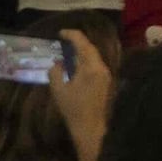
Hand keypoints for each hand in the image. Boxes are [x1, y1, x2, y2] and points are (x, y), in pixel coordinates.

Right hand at [49, 31, 115, 159]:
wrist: (90, 127)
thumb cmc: (73, 109)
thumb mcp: (58, 90)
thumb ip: (56, 72)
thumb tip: (58, 63)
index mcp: (91, 68)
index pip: (83, 44)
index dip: (72, 35)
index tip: (60, 33)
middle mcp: (101, 68)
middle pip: (90, 48)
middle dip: (77, 42)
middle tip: (63, 40)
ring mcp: (105, 74)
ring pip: (94, 57)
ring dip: (81, 52)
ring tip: (67, 51)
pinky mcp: (105, 81)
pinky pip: (95, 65)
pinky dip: (85, 61)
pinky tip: (75, 65)